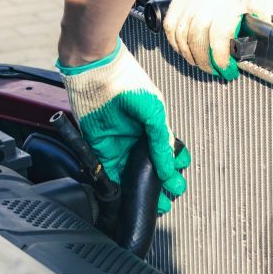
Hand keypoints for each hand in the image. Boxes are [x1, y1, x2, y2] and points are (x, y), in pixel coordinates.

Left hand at [58, 40, 190, 214]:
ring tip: (150, 203)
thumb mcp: (153, 111)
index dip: (173, 170)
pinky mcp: (99, 146)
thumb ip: (161, 140)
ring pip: (132, 174)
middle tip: (167, 199)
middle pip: (150, 168)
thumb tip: (169, 166)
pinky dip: (118, 185)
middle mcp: (137, 137)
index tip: (176, 184)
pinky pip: (109, 170)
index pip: (167, 154)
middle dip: (159, 185)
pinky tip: (126, 196)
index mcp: (154, 127)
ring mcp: (118, 143)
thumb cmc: (128, 81)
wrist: (96, 69)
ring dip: (140, 190)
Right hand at [163, 0, 272, 79]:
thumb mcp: (267, 4)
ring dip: (187, 53)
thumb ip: (261, 31)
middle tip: (214, 70)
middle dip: (203, 60)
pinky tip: (185, 48)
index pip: (218, 35)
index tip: (226, 70)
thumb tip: (257, 55)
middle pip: (195, 36)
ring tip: (200, 62)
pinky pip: (171, 20)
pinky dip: (174, 39)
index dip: (220, 58)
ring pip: (179, 30)